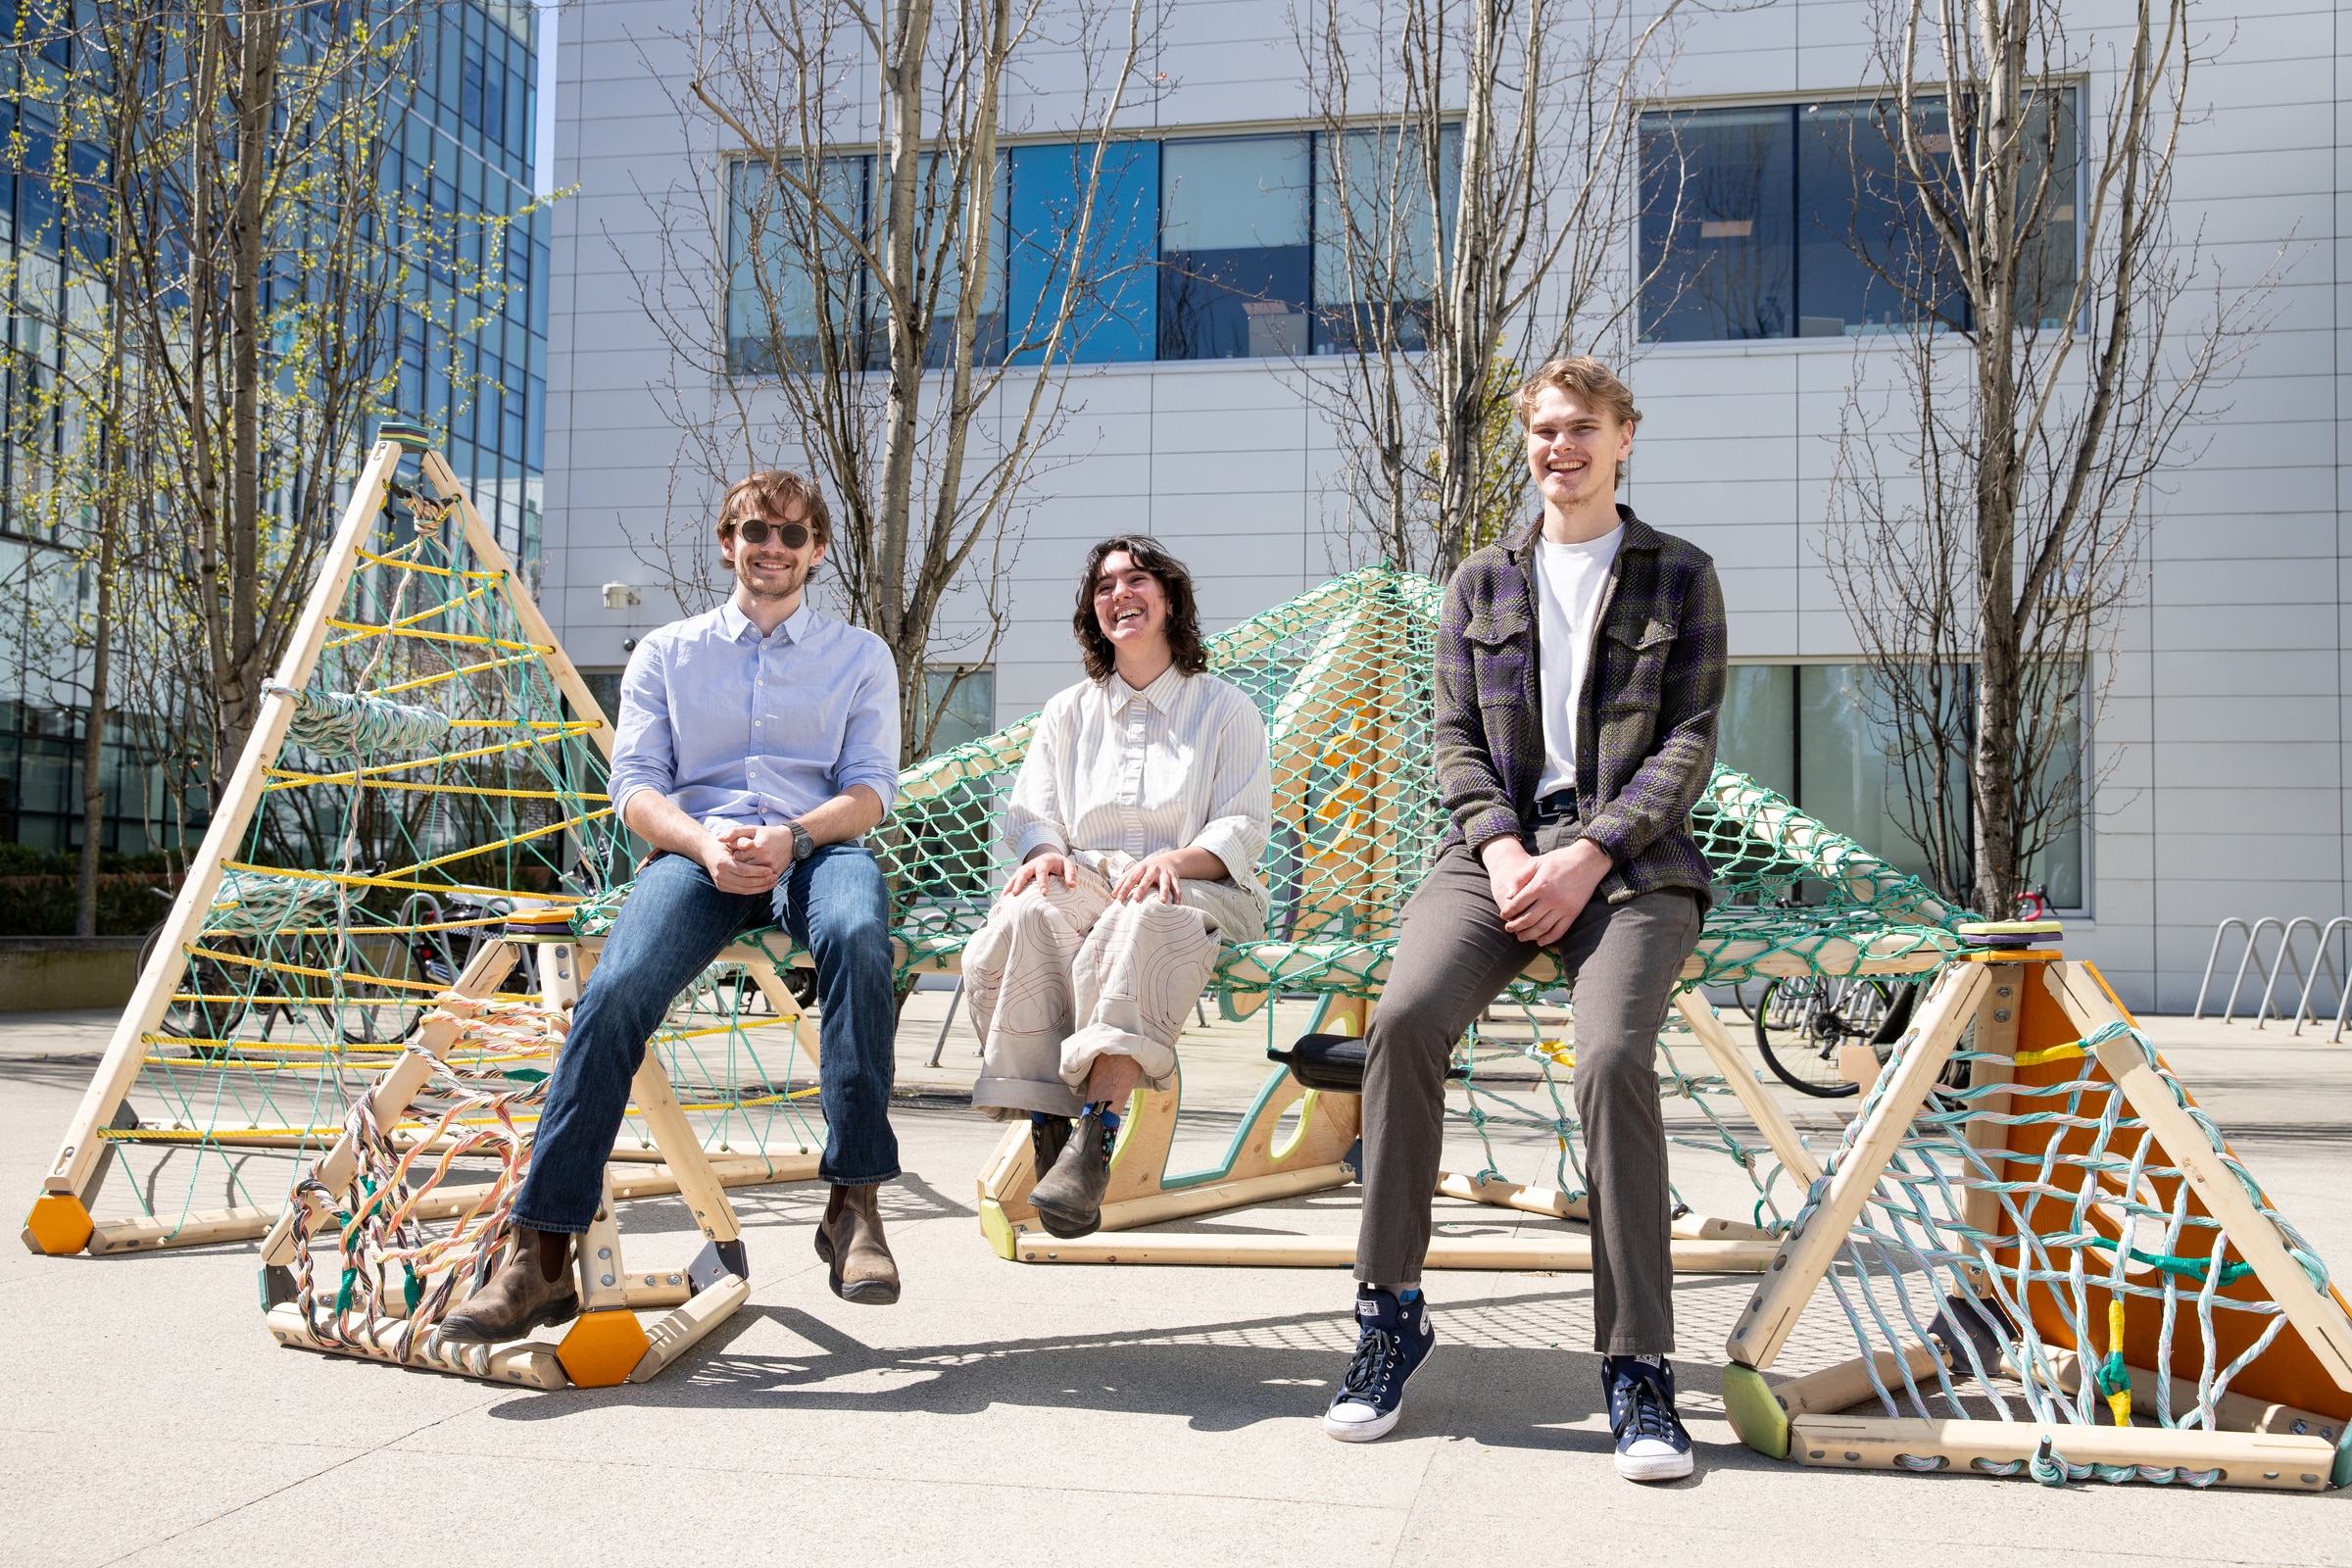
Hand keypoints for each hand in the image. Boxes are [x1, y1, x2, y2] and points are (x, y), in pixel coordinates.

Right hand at [699, 827, 780, 894]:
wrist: (709, 852)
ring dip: (760, 888)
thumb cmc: (725, 844)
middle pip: (744, 882)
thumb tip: (750, 844)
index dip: (758, 871)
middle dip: (761, 881)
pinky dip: (754, 890)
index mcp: (722, 862)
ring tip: (773, 883)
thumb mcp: (732, 839)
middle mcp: (719, 874)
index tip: (770, 870)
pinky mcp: (723, 888)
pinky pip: (741, 891)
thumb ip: (741, 840)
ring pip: (744, 889)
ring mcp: (720, 883)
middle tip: (775, 878)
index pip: (743, 870)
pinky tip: (765, 886)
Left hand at [730, 824, 797, 876]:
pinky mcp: (776, 874)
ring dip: (746, 873)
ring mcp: (771, 868)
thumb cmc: (767, 834)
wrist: (790, 840)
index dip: (735, 855)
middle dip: (739, 865)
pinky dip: (754, 878)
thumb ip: (734, 833)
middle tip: (740, 860)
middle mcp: (765, 858)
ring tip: (746, 866)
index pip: (737, 857)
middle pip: (743, 868)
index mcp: (757, 846)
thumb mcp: (751, 829)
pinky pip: (760, 880)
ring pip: (751, 876)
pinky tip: (752, 873)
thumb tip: (719, 839)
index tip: (737, 852)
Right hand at [1005, 848, 1075, 896]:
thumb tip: (1072, 885)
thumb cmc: (1059, 864)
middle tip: (1016, 893)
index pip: (1042, 871)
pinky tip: (1003, 900)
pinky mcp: (1020, 875)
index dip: (1042, 882)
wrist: (1049, 857)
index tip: (1044, 893)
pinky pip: (1011, 882)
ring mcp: (1024, 869)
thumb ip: (1071, 874)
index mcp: (1044, 861)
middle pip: (1023, 872)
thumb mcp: (1068, 865)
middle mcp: (1032, 864)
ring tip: (1004, 899)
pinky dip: (1006, 890)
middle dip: (1019, 883)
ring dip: (1009, 886)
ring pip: (1015, 877)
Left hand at [1111, 849, 1188, 903]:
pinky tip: (1176, 903)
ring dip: (1164, 892)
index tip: (1119, 898)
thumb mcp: (1135, 871)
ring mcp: (1164, 873)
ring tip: (1162, 901)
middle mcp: (1153, 869)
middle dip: (1142, 888)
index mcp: (1141, 867)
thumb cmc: (1147, 869)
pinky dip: (1177, 895)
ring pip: (1164, 883)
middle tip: (1136, 898)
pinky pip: (1176, 887)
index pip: (1132, 878)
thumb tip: (1114, 893)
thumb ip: (1124, 880)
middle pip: (1147, 879)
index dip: (1125, 887)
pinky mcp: (1174, 878)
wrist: (1168, 861)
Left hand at [1487, 836, 1611, 946]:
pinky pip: (1559, 931)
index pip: (1518, 904)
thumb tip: (1508, 895)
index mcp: (1539, 885)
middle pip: (1527, 919)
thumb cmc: (1560, 859)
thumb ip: (1520, 878)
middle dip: (1515, 926)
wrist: (1588, 860)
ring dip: (1528, 935)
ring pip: (1541, 928)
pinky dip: (1548, 939)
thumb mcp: (1536, 862)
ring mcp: (1563, 908)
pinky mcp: (1573, 913)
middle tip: (1508, 929)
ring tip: (1520, 936)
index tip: (1503, 916)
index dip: (1508, 912)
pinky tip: (1539, 941)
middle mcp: (1551, 899)